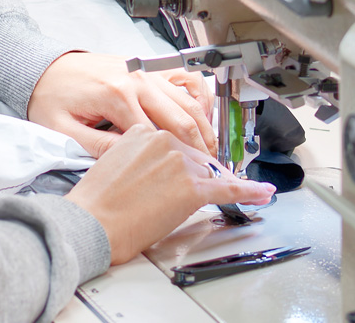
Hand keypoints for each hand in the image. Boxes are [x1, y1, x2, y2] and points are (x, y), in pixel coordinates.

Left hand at [27, 51, 216, 156]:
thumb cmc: (51, 97)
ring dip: (206, 128)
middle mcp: (137, 80)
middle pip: (183, 119)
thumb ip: (100, 146)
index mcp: (117, 96)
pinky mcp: (148, 68)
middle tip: (213, 173)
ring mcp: (146, 71)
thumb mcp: (65, 130)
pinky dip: (200, 97)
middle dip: (201, 150)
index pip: (159, 137)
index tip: (190, 181)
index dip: (179, 163)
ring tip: (212, 154)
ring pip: (190, 100)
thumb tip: (132, 160)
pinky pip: (185, 78)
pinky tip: (203, 117)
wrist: (43, 67)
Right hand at [64, 125, 274, 263]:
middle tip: (198, 193)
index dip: (185, 163)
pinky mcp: (193, 189)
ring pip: (210, 173)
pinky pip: (229, 189)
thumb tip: (156, 170)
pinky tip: (262, 193)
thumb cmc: (96, 202)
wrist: (92, 223)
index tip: (187, 172)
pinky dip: (249, 191)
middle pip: (196, 158)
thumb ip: (138, 156)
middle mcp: (164, 141)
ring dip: (219, 186)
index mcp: (143, 131)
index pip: (176, 144)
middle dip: (200, 177)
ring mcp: (181, 164)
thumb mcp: (113, 162)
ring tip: (229, 194)